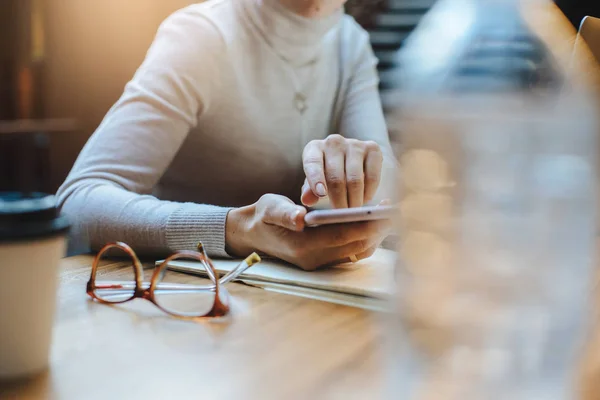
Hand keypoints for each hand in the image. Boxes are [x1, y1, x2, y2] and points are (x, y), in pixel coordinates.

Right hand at [226, 194, 390, 270]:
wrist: (251, 234)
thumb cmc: (263, 217)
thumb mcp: (270, 209)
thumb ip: (286, 213)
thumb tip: (301, 218)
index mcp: (303, 247)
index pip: (343, 236)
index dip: (367, 224)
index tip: (386, 212)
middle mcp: (314, 259)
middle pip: (356, 246)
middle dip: (378, 230)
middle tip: (396, 210)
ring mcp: (320, 263)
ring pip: (358, 251)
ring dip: (375, 235)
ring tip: (388, 214)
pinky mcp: (324, 260)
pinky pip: (352, 252)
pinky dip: (366, 239)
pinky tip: (373, 222)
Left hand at [301, 134, 383, 208]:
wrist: (352, 161)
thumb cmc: (327, 175)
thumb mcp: (315, 183)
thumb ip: (309, 191)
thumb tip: (307, 200)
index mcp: (314, 148)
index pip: (312, 163)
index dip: (316, 178)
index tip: (321, 194)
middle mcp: (333, 142)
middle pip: (335, 176)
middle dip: (338, 200)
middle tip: (340, 215)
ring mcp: (354, 144)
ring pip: (355, 179)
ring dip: (354, 200)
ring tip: (352, 211)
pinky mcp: (373, 149)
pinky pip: (372, 177)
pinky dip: (368, 192)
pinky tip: (364, 200)